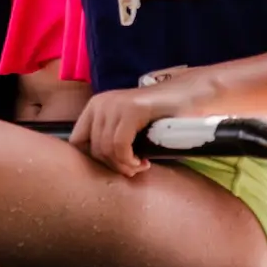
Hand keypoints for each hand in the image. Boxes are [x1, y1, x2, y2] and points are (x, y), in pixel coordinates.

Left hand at [68, 80, 199, 177]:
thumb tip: (92, 169)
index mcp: (95, 107)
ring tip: (141, 165)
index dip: (93, 161)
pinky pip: (119, 146)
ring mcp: (114, 104)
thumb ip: (109, 140)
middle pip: (92, 150)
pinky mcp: (131, 109)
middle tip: (134, 169)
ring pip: (106, 150)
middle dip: (113, 166)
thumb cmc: (160, 118)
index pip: (76, 143)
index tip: (117, 167)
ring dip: (124, 166)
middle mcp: (100, 103)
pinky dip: (130, 160)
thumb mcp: (127, 128)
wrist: (190, 97)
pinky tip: (144, 161)